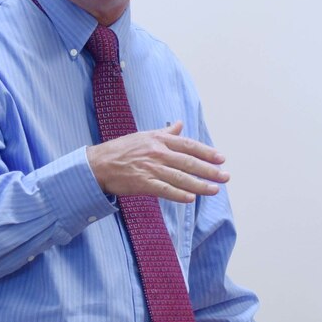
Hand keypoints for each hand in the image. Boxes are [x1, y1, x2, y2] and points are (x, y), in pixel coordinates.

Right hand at [87, 122, 228, 202]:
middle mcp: (157, 153)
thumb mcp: (144, 135)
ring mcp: (150, 168)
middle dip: (209, 170)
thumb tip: (180, 124)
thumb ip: (165, 132)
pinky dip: (179, 194)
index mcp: (159, 140)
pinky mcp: (142, 183)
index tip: (221, 159)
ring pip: (180, 178)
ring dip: (199, 185)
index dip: (207, 152)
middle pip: (189, 162)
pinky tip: (191, 198)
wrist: (96, 164)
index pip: (189, 146)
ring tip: (215, 190)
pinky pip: (165, 190)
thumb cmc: (121, 150)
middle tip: (225, 176)